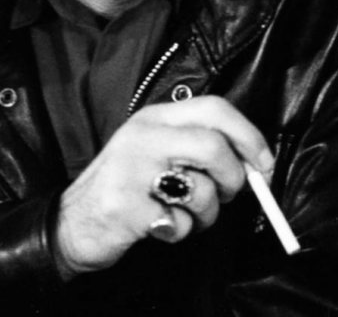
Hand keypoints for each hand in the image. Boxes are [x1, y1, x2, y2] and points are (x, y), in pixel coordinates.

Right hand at [52, 95, 273, 278]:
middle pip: (213, 145)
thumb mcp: (156, 149)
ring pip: (200, 189)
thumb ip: (198, 146)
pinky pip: (178, 222)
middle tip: (230, 194)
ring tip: (188, 215)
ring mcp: (131, 169)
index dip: (249, 134)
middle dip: (235, 177)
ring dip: (207, 213)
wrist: (72, 220)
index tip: (264, 163)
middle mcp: (142, 135)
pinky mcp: (124, 206)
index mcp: (155, 117)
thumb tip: (256, 163)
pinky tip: (161, 226)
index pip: (214, 107)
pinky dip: (180, 231)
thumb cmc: (126, 185)